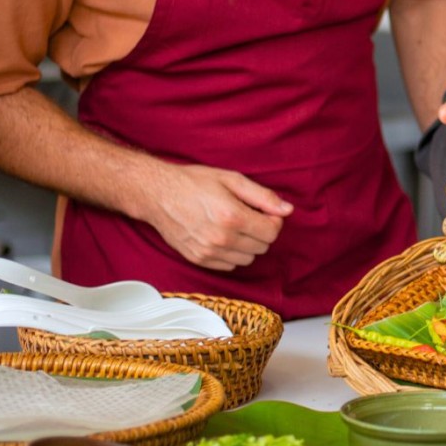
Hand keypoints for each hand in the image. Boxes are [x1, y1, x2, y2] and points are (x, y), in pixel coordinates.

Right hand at [140, 164, 291, 271]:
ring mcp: (209, 252)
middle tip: (249, 216)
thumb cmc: (193, 183)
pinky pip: (229, 265)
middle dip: (262, 232)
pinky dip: (232, 254)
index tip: (265, 212)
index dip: (274, 220)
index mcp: (232, 217)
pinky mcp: (199, 259)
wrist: (158, 195)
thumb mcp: (232, 180)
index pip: (272, 232)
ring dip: (248, 244)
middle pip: (262, 247)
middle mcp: (222, 239)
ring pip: (247, 259)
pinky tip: (223, 237)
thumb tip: (287, 209)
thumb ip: (263, 196)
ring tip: (235, 226)